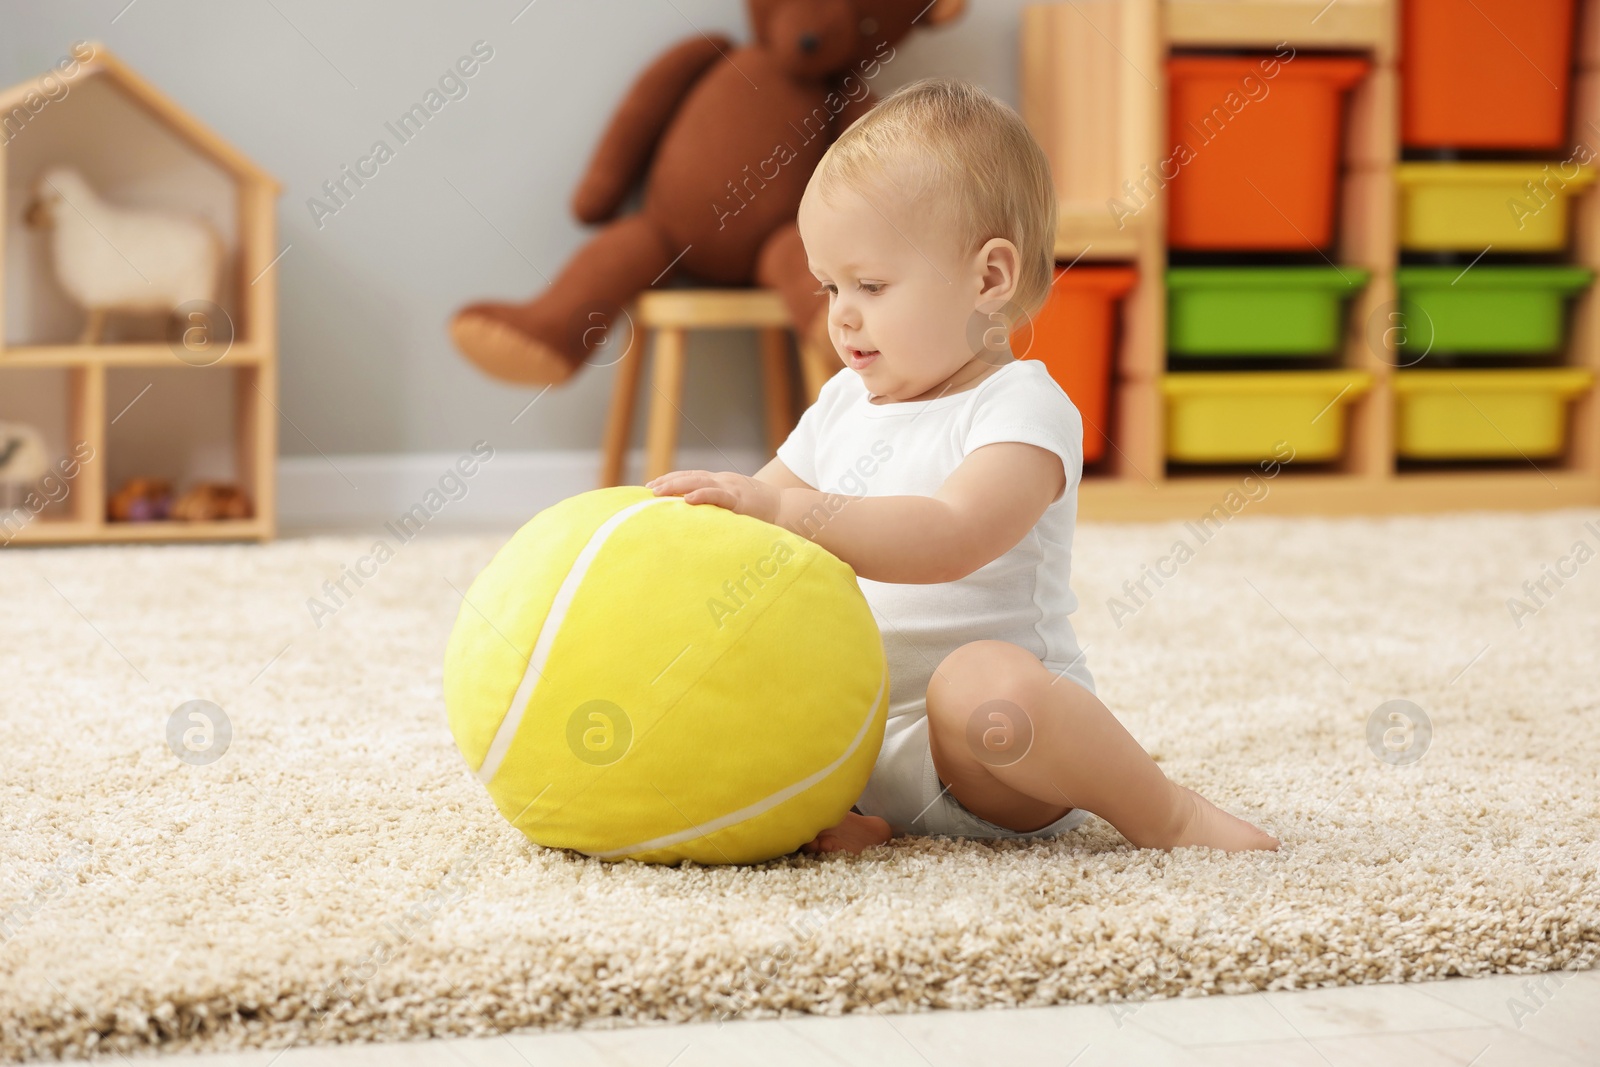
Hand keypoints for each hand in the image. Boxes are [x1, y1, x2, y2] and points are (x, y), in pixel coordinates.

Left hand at [646, 469, 780, 524]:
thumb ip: (720, 506)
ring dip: (677, 486)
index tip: (653, 485)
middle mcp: (725, 481)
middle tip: (649, 488)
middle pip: (692, 476)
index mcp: (723, 482)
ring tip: (659, 492)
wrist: (789, 510)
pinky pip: (718, 496)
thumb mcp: (738, 505)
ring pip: (700, 481)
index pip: (693, 476)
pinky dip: (702, 495)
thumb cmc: (764, 512)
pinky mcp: (740, 499)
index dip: (673, 479)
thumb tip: (699, 517)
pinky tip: (687, 499)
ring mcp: (732, 488)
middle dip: (669, 481)